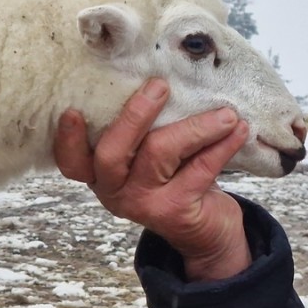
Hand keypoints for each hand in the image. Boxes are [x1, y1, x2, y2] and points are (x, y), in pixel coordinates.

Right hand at [54, 78, 252, 280]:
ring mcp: (144, 205)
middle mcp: (115, 193)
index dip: (67, 140)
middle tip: (160, 86)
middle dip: (135, 115)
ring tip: (226, 113)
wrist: (207, 231)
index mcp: (103, 176)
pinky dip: (222, 146)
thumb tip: (168, 77)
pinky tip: (239, 131)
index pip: (73, 163)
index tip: (71, 110)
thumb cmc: (178, 177)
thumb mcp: (156, 156)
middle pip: (113, 153)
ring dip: (197, 127)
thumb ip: (151, 130)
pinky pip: (200, 169)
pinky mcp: (176, 212)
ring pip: (160, 153)